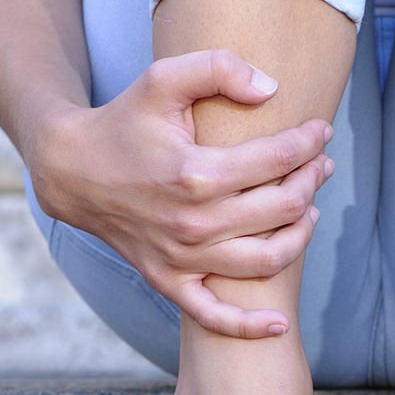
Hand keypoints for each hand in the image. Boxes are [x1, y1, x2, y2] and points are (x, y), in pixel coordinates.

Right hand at [29, 49, 334, 337]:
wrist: (72, 172)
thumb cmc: (124, 123)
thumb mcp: (162, 78)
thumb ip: (218, 68)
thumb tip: (272, 89)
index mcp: (197, 173)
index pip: (278, 159)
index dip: (309, 142)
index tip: (321, 132)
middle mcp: (195, 222)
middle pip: (283, 208)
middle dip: (311, 181)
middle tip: (319, 166)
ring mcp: (183, 259)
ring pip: (266, 260)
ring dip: (301, 236)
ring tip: (309, 211)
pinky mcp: (170, 282)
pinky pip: (215, 317)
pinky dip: (249, 326)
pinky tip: (279, 324)